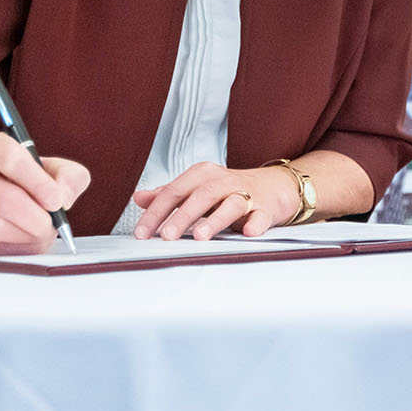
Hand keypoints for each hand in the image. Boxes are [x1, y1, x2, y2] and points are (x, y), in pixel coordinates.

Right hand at [0, 131, 89, 253]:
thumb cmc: (19, 182)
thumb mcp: (48, 169)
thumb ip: (68, 176)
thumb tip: (65, 198)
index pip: (9, 157)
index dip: (37, 182)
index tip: (57, 202)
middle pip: (4, 198)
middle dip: (36, 219)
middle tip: (51, 226)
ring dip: (25, 237)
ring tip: (39, 235)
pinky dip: (11, 250)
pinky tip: (21, 243)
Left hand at [132, 163, 295, 240]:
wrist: (273, 187)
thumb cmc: (228, 189)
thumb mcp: (196, 188)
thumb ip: (168, 194)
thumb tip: (139, 198)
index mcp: (202, 175)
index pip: (174, 191)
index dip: (156, 212)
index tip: (142, 232)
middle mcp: (223, 181)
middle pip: (201, 195)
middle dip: (183, 215)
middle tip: (167, 236)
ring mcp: (246, 194)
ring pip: (230, 204)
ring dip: (215, 220)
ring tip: (200, 235)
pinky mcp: (265, 208)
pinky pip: (260, 216)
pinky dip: (255, 224)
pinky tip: (248, 232)